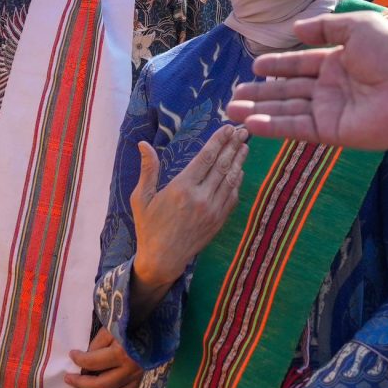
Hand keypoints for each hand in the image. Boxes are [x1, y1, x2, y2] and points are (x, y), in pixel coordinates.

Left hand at [63, 325, 143, 387]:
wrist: (159, 329)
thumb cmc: (134, 325)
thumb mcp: (114, 327)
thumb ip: (97, 344)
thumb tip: (84, 361)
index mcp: (123, 353)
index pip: (93, 362)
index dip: (79, 359)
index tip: (72, 355)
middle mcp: (131, 371)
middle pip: (101, 385)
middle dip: (80, 384)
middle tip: (68, 380)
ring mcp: (139, 381)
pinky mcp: (143, 387)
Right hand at [128, 131, 246, 295]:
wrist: (163, 259)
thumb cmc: (148, 227)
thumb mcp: (142, 198)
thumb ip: (148, 170)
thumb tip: (143, 144)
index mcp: (181, 188)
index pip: (206, 158)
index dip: (218, 141)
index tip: (227, 128)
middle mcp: (200, 198)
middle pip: (222, 165)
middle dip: (233, 146)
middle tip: (243, 130)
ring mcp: (212, 210)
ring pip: (230, 179)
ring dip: (239, 161)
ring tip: (245, 145)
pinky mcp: (218, 221)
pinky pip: (232, 197)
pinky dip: (237, 182)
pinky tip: (239, 171)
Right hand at [227, 12, 387, 147]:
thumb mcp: (357, 29)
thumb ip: (325, 29)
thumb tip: (295, 29)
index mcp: (338, 61)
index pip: (300, 64)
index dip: (278, 65)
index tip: (255, 66)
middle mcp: (330, 87)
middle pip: (288, 90)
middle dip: (261, 92)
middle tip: (234, 93)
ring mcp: (330, 110)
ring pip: (287, 110)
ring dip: (259, 110)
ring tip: (231, 109)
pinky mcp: (331, 131)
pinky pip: (297, 127)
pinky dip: (273, 126)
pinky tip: (251, 123)